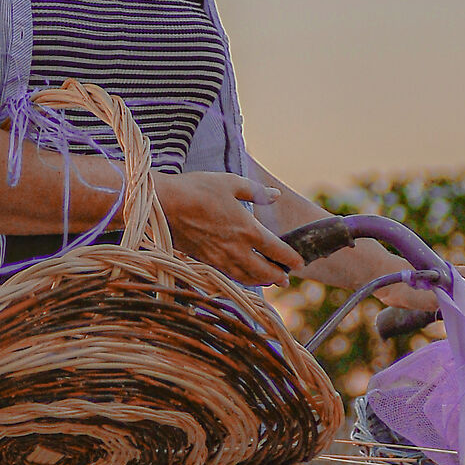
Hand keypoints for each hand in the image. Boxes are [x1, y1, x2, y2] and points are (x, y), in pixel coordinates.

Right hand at [154, 173, 304, 284]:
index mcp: (248, 229)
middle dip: (278, 276)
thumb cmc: (197, 189)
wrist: (164, 204)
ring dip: (261, 282)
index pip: (276, 250)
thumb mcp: (230, 182)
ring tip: (270, 282)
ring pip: (247, 277)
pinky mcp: (206, 261)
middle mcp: (237, 248)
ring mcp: (220, 257)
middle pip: (264, 271)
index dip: (291, 258)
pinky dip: (242, 279)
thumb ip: (256, 191)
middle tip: (287, 278)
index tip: (300, 263)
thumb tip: (275, 195)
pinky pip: (230, 275)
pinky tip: (244, 276)